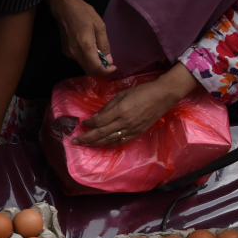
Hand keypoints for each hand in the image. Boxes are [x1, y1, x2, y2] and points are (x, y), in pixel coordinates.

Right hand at [50, 0, 115, 76]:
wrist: (65, 8)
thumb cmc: (84, 13)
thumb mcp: (100, 26)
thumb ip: (104, 45)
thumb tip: (109, 60)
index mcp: (85, 47)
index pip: (96, 68)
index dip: (106, 70)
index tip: (113, 66)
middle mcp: (76, 54)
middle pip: (89, 70)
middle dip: (101, 69)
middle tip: (109, 62)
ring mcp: (69, 53)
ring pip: (84, 66)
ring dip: (94, 64)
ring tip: (100, 53)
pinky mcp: (66, 51)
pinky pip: (79, 60)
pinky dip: (87, 59)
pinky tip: (90, 48)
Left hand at [73, 63, 198, 146]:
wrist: (162, 96)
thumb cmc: (141, 92)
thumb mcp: (122, 95)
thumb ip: (108, 107)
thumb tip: (96, 118)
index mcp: (120, 111)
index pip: (98, 122)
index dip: (88, 124)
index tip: (82, 123)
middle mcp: (124, 122)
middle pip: (100, 134)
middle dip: (86, 138)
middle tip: (75, 141)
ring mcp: (131, 130)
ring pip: (109, 140)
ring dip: (95, 143)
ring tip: (85, 144)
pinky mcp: (137, 133)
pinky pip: (120, 142)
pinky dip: (109, 144)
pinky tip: (101, 145)